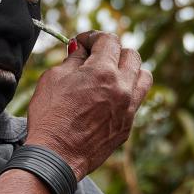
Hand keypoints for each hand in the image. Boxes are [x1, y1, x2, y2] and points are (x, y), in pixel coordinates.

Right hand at [24, 31, 151, 179]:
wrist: (56, 156)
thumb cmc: (50, 116)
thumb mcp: (54, 78)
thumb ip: (72, 59)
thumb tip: (80, 49)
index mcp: (103, 72)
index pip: (109, 40)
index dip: (93, 37)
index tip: (82, 43)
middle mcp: (122, 87)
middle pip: (131, 55)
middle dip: (113, 51)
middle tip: (95, 57)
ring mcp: (128, 108)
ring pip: (143, 76)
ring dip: (129, 69)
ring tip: (111, 74)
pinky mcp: (128, 125)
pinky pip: (136, 100)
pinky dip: (127, 92)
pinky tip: (109, 97)